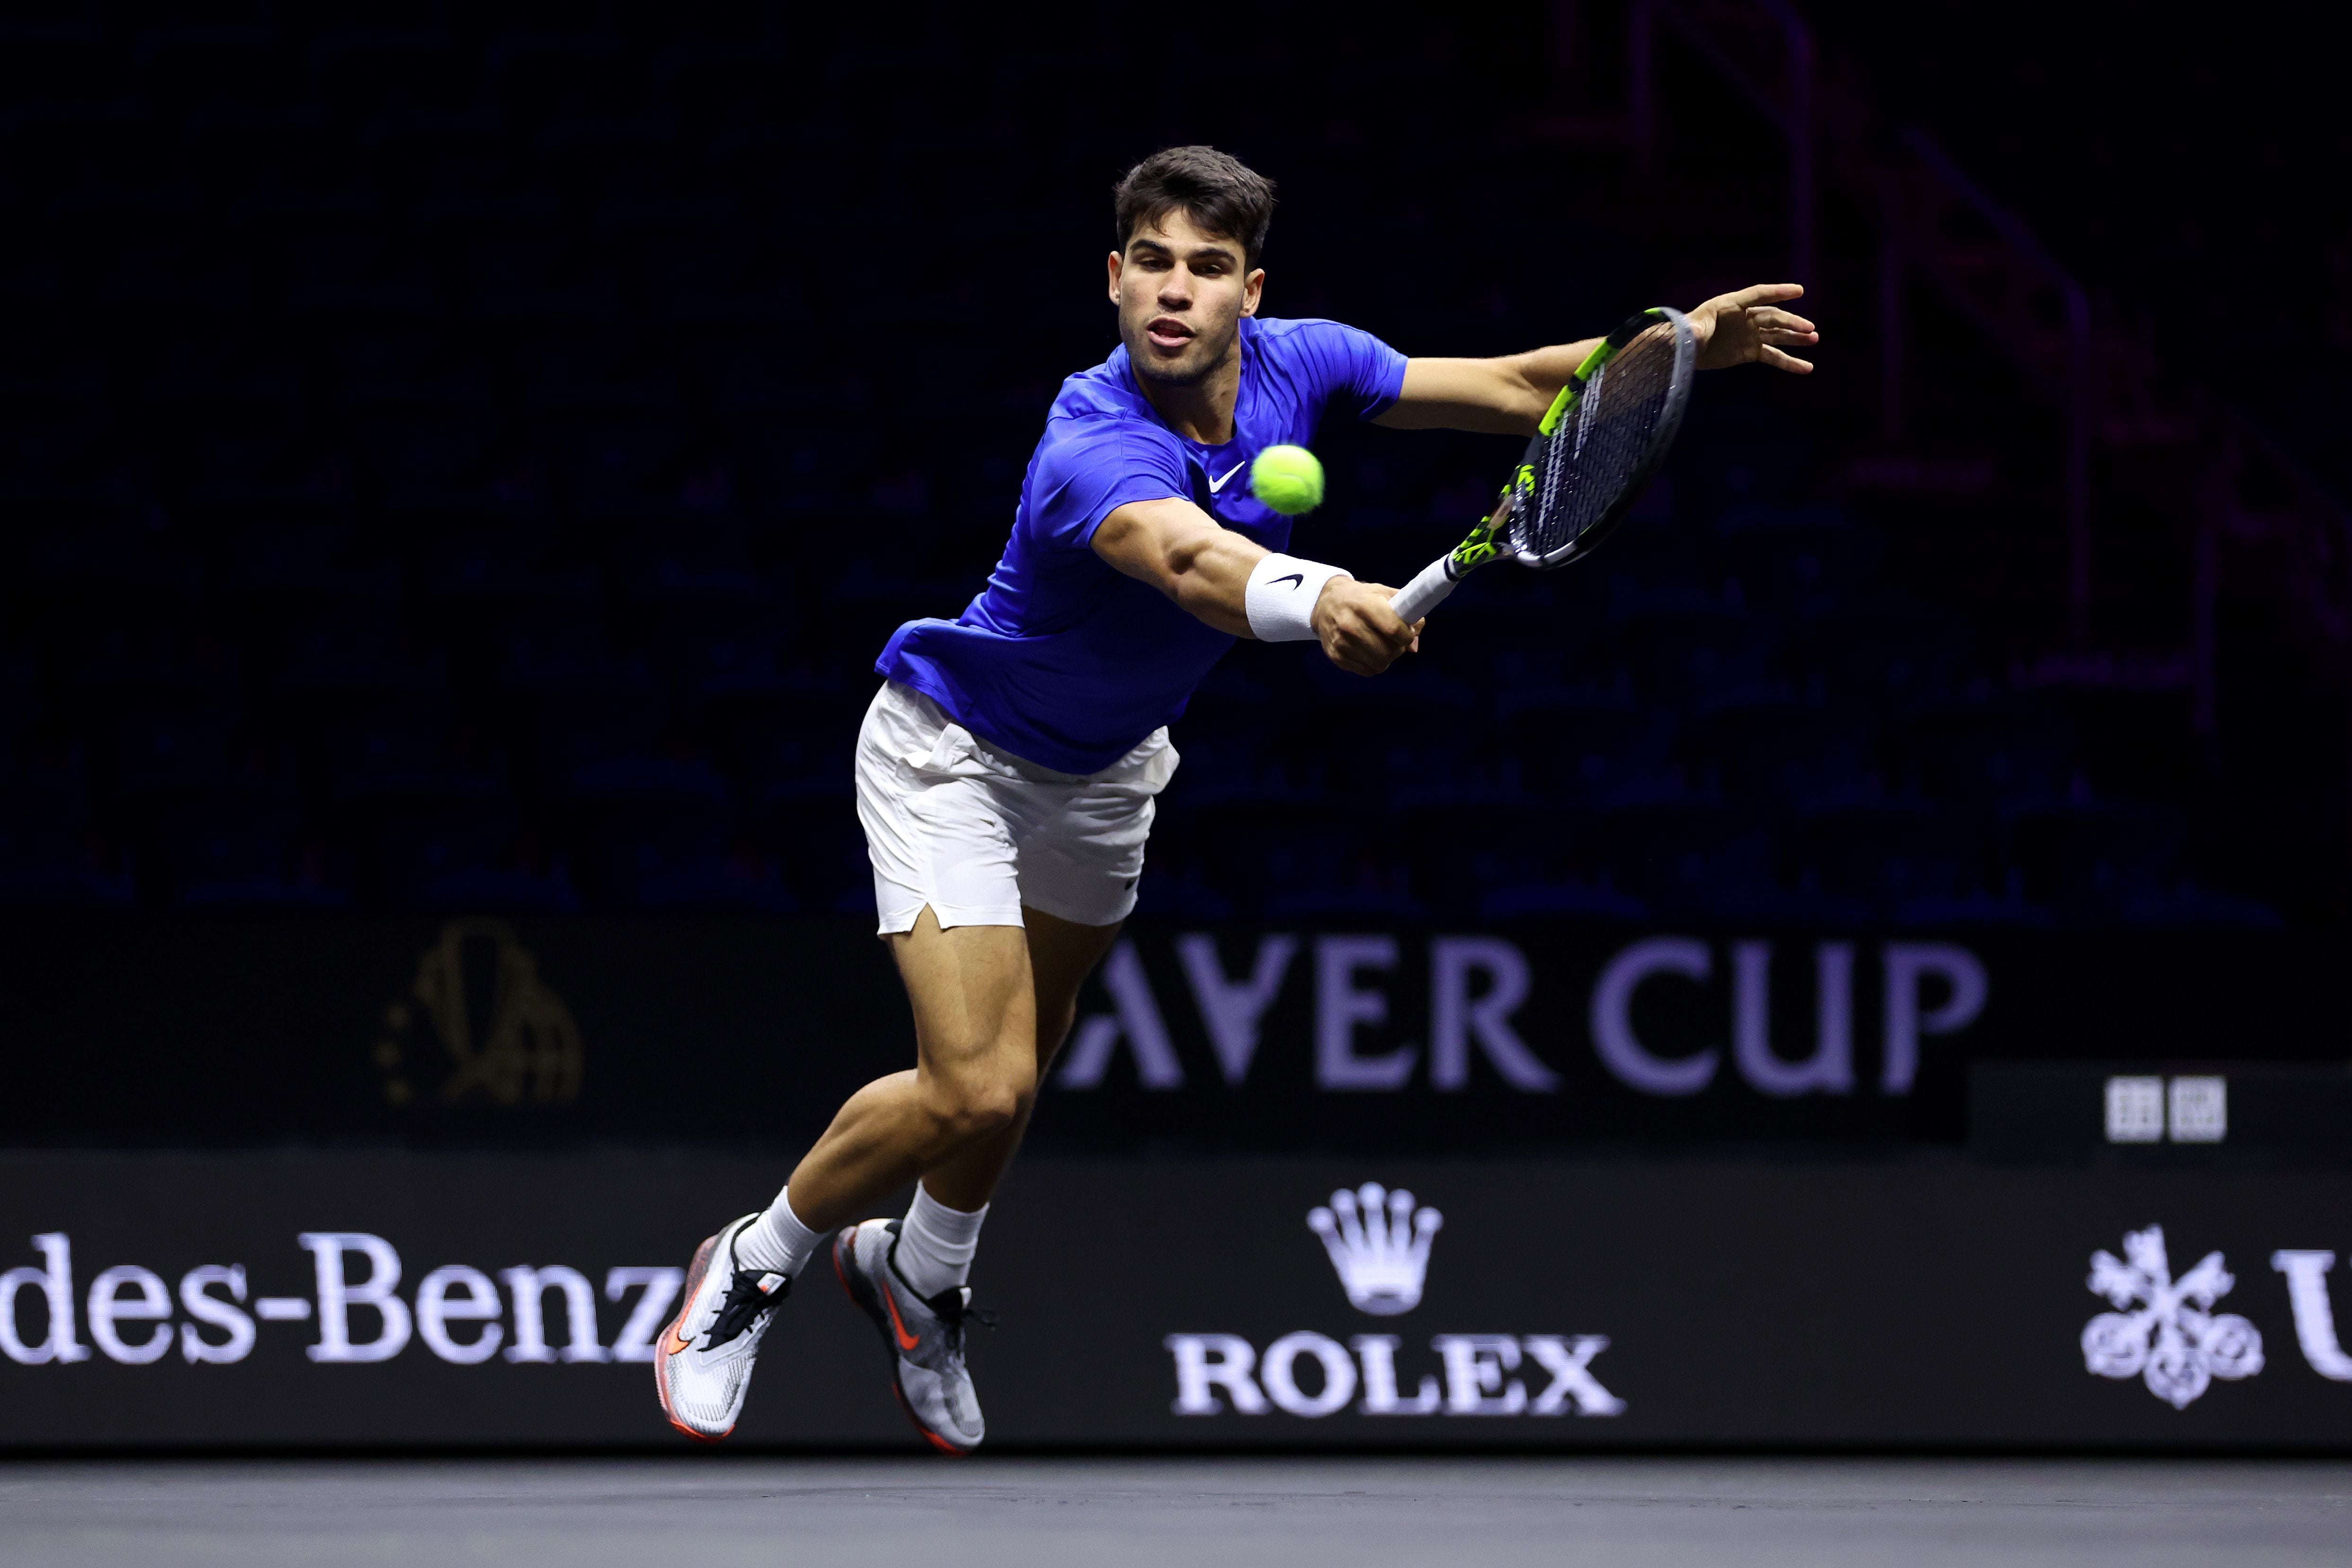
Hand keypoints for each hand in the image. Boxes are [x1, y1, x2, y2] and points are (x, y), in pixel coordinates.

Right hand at [1312, 579, 1421, 674]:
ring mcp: (1341, 642)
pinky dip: (1374, 665)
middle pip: (1388, 651)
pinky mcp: (1336, 656)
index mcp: (1365, 604)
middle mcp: (1350, 624)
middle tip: (1395, 642)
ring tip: (1383, 646)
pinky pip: (1367, 671)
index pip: (1394, 629)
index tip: (1408, 635)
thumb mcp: (1384, 594)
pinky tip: (1371, 652)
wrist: (1326, 604)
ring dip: (1387, 658)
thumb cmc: (1360, 597)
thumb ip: (1406, 614)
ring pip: (1379, 664)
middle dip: (1398, 649)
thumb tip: (1414, 645)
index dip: (1407, 636)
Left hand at [1688, 283, 1816, 373]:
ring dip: (1796, 337)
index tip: (1799, 291)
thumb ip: (1696, 329)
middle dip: (1791, 322)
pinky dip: (1789, 362)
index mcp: (1731, 305)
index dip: (1777, 292)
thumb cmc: (1684, 334)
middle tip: (1810, 329)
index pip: (1758, 295)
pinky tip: (1806, 367)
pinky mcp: (1750, 352)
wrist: (1683, 352)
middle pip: (1772, 317)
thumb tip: (1694, 334)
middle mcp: (1745, 317)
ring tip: (1814, 339)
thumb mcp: (1690, 329)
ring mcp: (1749, 334)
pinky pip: (1773, 356)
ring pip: (1777, 335)